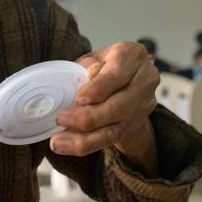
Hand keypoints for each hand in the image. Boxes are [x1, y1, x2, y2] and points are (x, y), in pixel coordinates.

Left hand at [50, 42, 158, 175]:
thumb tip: (79, 84)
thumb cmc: (104, 64)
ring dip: (84, 139)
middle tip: (61, 120)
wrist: (128, 78)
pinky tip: (67, 145)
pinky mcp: (136, 124)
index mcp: (132, 56)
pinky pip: (111, 139)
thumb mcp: (94, 57)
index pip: (117, 74)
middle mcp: (144, 81)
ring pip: (116, 128)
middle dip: (89, 117)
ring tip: (58, 142)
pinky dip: (87, 144)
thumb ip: (86, 68)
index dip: (98, 89)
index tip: (78, 99)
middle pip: (120, 107)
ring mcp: (143, 106)